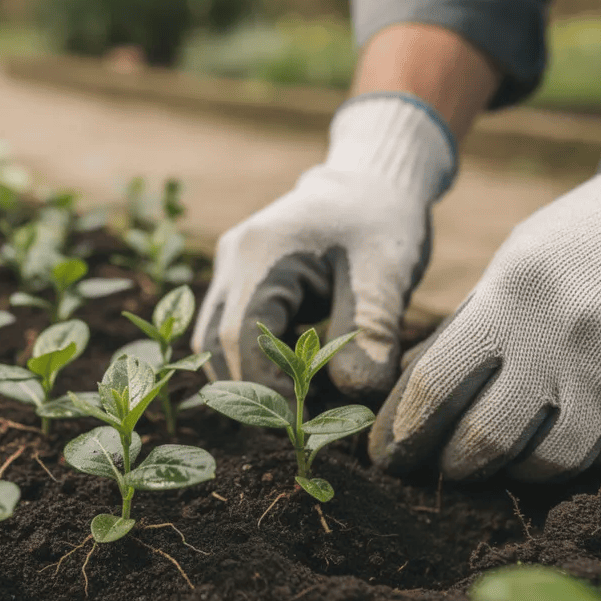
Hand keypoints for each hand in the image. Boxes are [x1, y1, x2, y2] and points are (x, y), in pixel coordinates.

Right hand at [192, 94, 455, 401]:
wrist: (374, 179)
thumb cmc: (383, 221)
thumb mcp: (388, 276)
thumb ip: (369, 336)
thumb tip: (354, 398)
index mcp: (262, 253)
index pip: (241, 339)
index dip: (265, 389)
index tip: (306, 420)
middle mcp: (233, 259)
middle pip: (212, 347)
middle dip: (251, 392)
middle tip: (305, 419)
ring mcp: (229, 267)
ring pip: (212, 343)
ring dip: (249, 379)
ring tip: (307, 396)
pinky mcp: (237, 278)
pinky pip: (229, 331)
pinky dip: (256, 361)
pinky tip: (301, 372)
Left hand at [370, 92, 600, 480]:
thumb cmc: (597, 242)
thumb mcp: (519, 264)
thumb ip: (472, 328)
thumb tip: (413, 396)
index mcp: (514, 300)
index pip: (435, 387)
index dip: (402, 432)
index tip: (386, 456)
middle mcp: (564, 345)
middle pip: (483, 442)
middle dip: (453, 464)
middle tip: (445, 466)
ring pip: (546, 464)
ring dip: (519, 466)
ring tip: (511, 451)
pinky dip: (592, 455)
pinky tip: (587, 431)